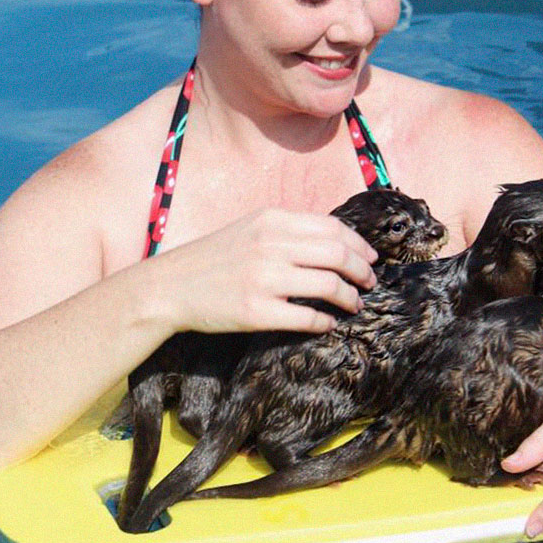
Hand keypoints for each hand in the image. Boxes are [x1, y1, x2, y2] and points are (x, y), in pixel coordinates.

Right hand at [148, 207, 378, 336]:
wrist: (171, 285)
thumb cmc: (215, 257)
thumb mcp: (250, 228)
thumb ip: (288, 230)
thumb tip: (335, 242)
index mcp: (271, 220)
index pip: (333, 228)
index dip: (359, 244)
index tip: (370, 258)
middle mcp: (270, 246)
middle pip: (338, 255)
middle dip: (363, 271)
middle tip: (370, 283)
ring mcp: (264, 279)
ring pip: (329, 286)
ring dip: (350, 297)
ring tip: (354, 304)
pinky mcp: (256, 312)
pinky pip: (307, 318)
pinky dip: (325, 321)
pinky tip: (328, 322)